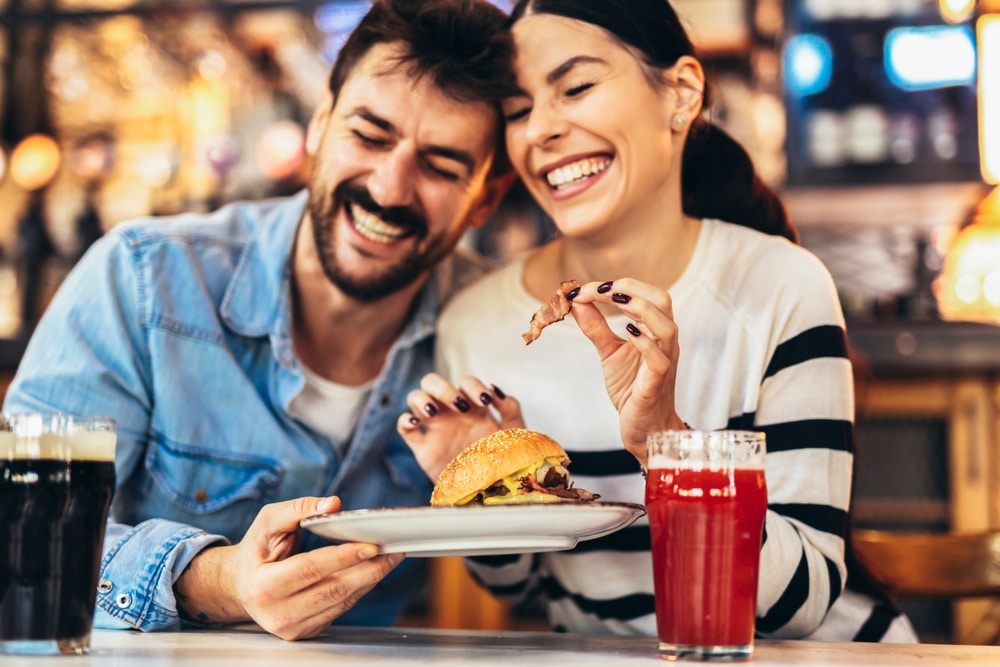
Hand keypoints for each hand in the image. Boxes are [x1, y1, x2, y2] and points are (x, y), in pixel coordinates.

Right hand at [174, 496, 403, 640]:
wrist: (241, 587)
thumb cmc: (256, 551)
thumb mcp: (268, 522)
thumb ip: (298, 509)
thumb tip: (333, 504)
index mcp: (263, 585)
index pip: (309, 569)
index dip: (342, 557)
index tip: (370, 545)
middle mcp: (276, 613)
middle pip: (332, 590)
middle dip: (369, 569)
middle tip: (393, 551)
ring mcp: (292, 628)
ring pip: (341, 602)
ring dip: (370, 580)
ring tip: (390, 558)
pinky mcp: (306, 632)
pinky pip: (340, 610)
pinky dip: (360, 590)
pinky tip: (372, 572)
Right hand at [396, 373, 524, 480]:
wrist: (493, 491)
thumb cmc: (505, 459)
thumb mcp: (515, 432)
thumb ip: (510, 408)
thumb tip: (495, 389)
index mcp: (472, 406)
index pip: (465, 383)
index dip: (473, 386)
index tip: (484, 400)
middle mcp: (450, 413)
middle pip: (433, 383)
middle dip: (443, 388)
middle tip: (459, 404)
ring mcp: (434, 428)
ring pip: (415, 398)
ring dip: (421, 398)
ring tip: (433, 411)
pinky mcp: (423, 447)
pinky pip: (404, 427)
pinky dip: (404, 420)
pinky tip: (415, 423)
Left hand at [568, 279, 685, 466]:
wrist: (645, 428)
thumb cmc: (632, 389)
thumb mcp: (609, 352)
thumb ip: (595, 327)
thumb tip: (575, 301)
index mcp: (655, 331)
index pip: (647, 295)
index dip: (620, 285)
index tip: (586, 288)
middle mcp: (665, 343)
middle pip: (662, 301)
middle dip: (631, 288)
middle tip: (600, 289)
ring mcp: (664, 362)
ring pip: (666, 327)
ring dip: (639, 309)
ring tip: (614, 301)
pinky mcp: (657, 384)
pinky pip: (659, 359)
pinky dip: (644, 342)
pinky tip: (627, 332)